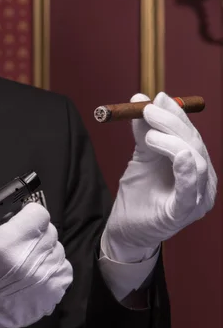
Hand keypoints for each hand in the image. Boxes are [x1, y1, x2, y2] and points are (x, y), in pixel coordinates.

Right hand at [0, 194, 72, 327]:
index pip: (38, 213)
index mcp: (6, 243)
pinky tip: (36, 270)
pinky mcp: (53, 291)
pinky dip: (53, 267)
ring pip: (57, 248)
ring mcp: (44, 276)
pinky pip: (64, 268)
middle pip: (49, 230)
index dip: (29, 214)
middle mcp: (29, 259)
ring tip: (26, 257)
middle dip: (35, 232)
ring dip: (45, 249)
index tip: (21, 220)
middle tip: (20, 241)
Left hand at [102, 92, 216, 261]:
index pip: (190, 134)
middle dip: (172, 123)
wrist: (125, 230)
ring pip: (196, 161)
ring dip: (173, 141)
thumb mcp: (141, 157)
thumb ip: (143, 132)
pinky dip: (188, 171)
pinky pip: (190, 190)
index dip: (176, 114)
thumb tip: (140, 99)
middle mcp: (203, 181)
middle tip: (148, 110)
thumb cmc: (138, 195)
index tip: (157, 98)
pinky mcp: (183, 213)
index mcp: (195, 166)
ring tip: (149, 134)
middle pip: (195, 144)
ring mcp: (197, 199)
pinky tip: (182, 156)